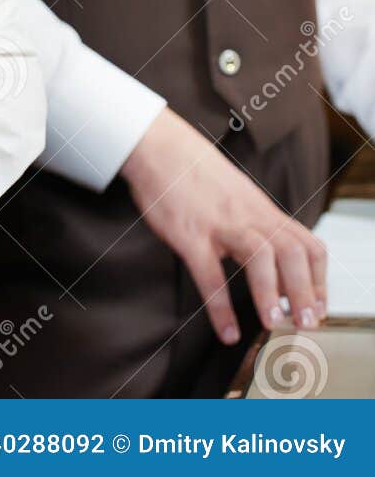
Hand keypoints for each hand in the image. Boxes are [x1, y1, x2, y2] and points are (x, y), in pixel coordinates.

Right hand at [120, 108, 327, 344]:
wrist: (158, 146)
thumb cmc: (194, 172)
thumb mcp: (236, 193)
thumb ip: (256, 223)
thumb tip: (274, 260)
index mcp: (261, 210)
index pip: (307, 245)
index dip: (319, 281)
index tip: (318, 308)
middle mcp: (247, 216)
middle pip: (292, 251)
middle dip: (305, 292)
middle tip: (305, 324)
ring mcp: (219, 224)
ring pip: (260, 255)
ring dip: (270, 294)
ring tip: (272, 324)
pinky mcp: (190, 235)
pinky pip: (210, 274)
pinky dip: (220, 307)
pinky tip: (227, 331)